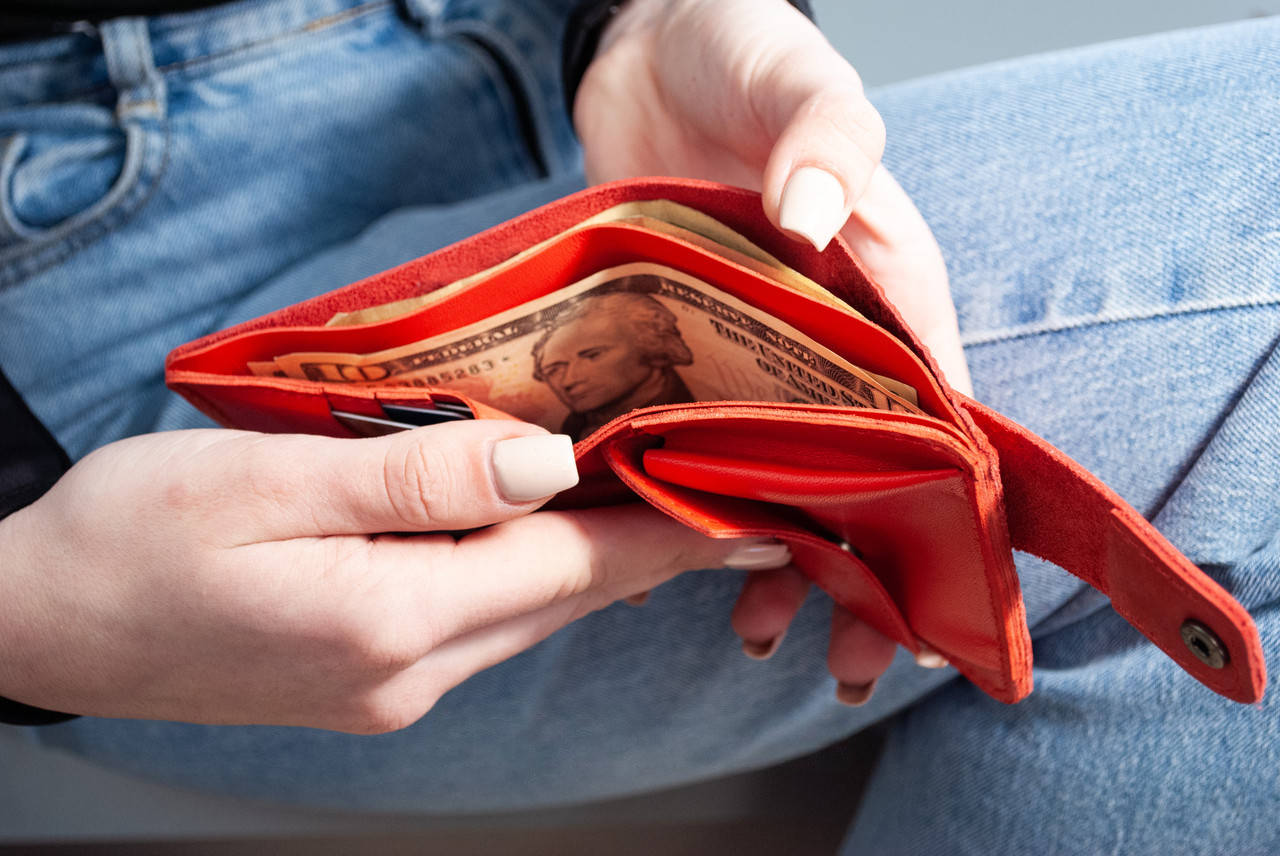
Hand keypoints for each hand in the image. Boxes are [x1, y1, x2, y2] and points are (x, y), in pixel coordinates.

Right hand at [0, 421, 774, 732]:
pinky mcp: (368, 678)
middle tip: (719, 480)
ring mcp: (390, 687)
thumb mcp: (263, 480)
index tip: (756, 511)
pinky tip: (536, 530)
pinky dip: (527, 572)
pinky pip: (481, 620)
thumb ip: (413, 476)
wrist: (40, 623)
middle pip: (564, 596)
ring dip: (591, 556)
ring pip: (528, 611)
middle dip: (647, 541)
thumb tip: (542, 464)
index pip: (572, 569)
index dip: (672, 536)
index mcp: (390, 618)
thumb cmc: (131, 540)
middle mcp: (409, 672)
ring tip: (651, 490)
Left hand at [577, 0, 961, 698]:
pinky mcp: (675, 349)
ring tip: (760, 631)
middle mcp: (822, 332)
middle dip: (860, 564)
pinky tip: (664, 560)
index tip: (928, 589)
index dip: (939, 504)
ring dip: (776, 554)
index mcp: (884, 281)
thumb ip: (821, 137)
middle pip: (858, 469)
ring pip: (774, 472)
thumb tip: (816, 213)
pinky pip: (686, 440)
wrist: (641, 47)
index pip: (933, 407)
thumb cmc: (739, 53)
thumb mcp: (798, 80)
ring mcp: (746, 349)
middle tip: (849, 655)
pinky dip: (681, 501)